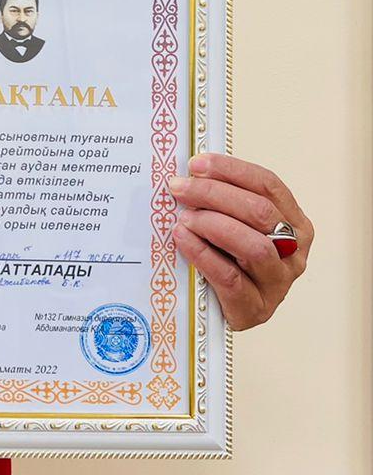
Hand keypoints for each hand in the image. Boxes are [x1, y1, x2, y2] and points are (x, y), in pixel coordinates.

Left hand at [168, 154, 312, 330]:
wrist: (223, 310)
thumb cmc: (229, 259)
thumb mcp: (234, 225)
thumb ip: (224, 201)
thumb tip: (192, 171)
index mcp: (294, 223)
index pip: (268, 185)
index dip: (232, 170)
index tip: (198, 164)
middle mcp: (294, 251)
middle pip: (260, 212)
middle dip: (215, 194)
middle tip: (180, 188)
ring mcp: (278, 282)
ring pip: (253, 246)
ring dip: (213, 225)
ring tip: (184, 218)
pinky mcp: (256, 308)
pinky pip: (230, 278)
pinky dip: (204, 254)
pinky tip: (183, 239)